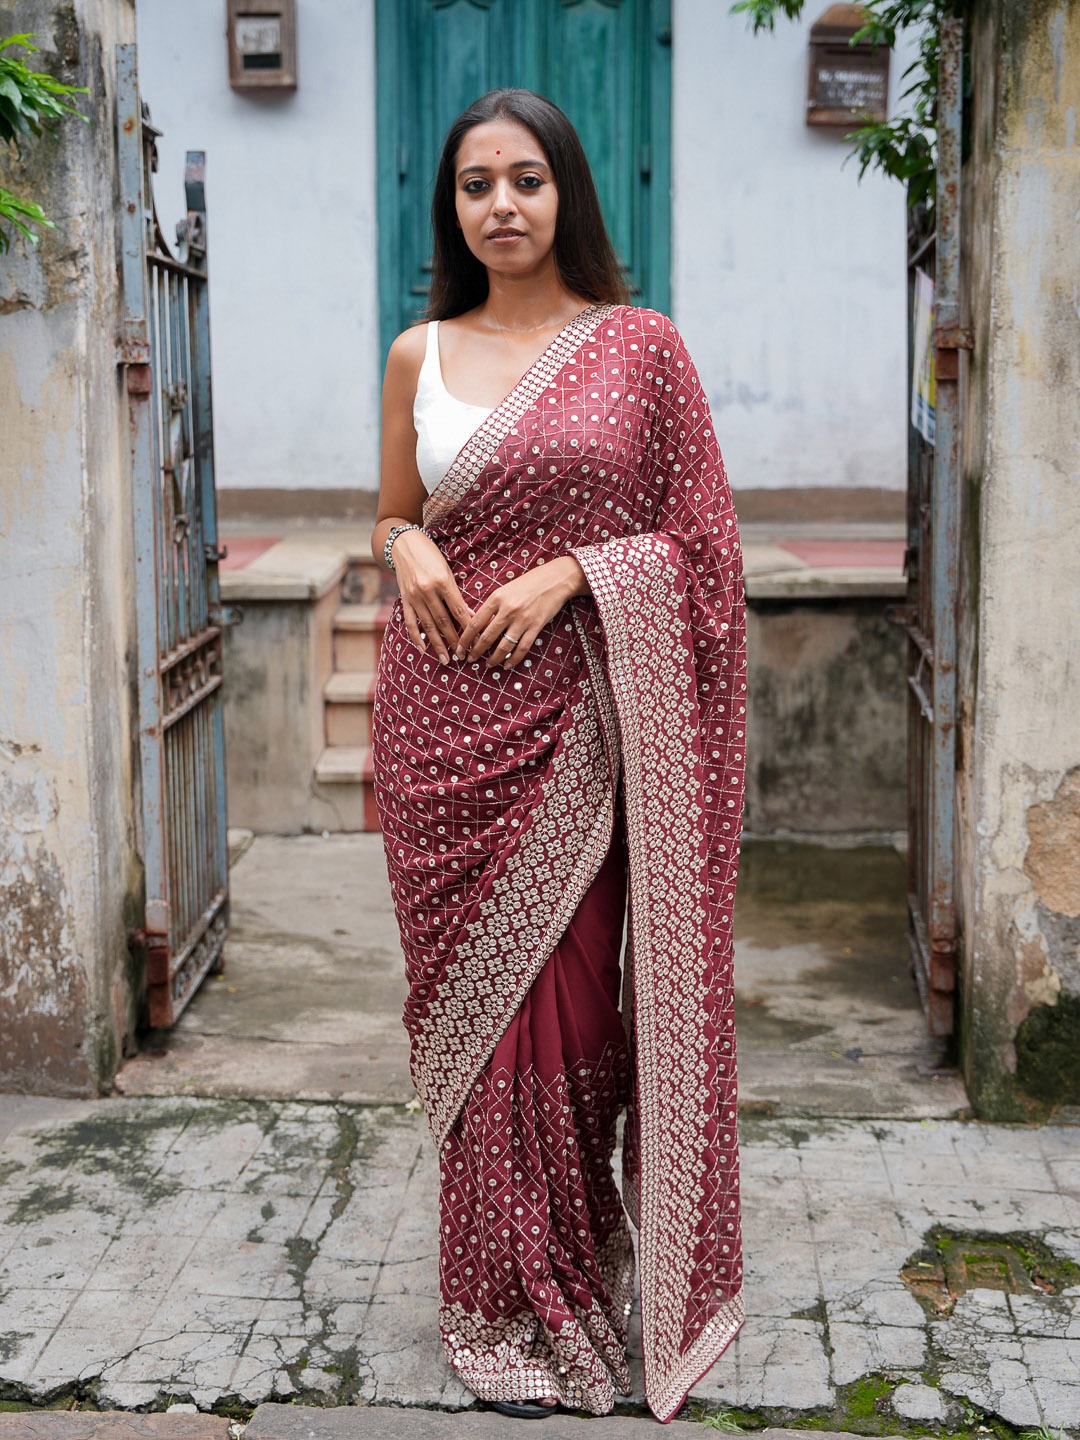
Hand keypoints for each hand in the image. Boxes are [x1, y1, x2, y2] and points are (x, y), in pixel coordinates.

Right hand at [391, 528, 473, 663]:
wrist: (404, 543)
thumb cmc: (430, 554)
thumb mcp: (447, 569)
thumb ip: (455, 592)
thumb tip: (468, 614)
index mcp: (442, 581)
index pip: (458, 609)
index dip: (468, 627)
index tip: (477, 640)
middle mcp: (427, 590)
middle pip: (444, 621)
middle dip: (454, 640)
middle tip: (463, 656)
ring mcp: (414, 596)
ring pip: (428, 625)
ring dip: (438, 644)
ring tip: (446, 659)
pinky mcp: (404, 599)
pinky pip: (410, 622)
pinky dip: (416, 637)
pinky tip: (423, 649)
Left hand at [454, 555, 588, 668]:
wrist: (555, 579)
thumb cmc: (528, 583)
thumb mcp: (505, 590)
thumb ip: (492, 606)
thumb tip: (479, 625)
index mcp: (496, 598)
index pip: (475, 623)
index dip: (465, 639)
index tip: (459, 649)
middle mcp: (508, 610)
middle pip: (487, 637)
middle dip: (476, 652)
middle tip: (470, 660)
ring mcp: (522, 619)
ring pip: (504, 646)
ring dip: (494, 658)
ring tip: (488, 665)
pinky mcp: (536, 626)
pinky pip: (522, 648)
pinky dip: (514, 659)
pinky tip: (507, 665)